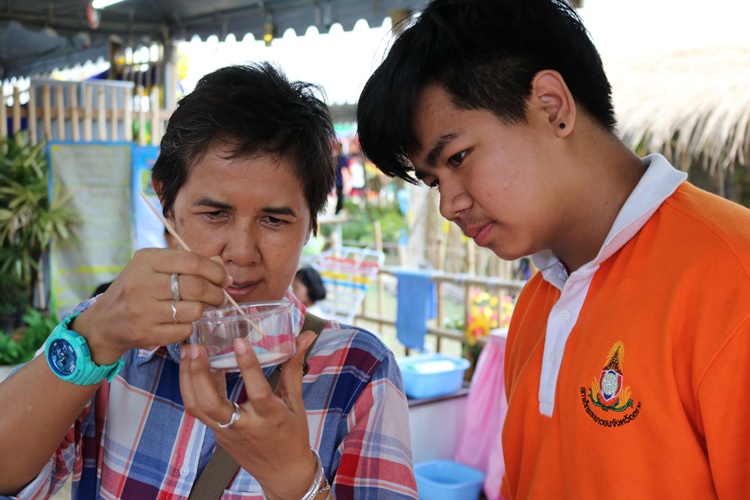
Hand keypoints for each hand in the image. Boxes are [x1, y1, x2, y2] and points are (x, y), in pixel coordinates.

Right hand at [74, 248, 230, 364]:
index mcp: (146, 260)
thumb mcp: (152, 267)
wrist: (104, 322)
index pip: (192, 262)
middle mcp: (142, 283)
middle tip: (220, 297)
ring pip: (194, 310)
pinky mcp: (146, 333)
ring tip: (199, 308)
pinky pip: (185, 330)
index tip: (225, 278)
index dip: (215, 271)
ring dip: (203, 310)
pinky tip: (182, 322)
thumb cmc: (135, 290)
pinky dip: (190, 326)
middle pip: (197, 287)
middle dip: (216, 293)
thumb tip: (221, 267)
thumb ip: (184, 263)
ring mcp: (143, 310)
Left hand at [179, 331, 319, 498]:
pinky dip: (192, 387)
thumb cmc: (292, 436)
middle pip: (212, 403)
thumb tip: (305, 337)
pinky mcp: (217, 433)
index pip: (257, 390)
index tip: (240, 342)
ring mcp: (226, 431)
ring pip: (197, 407)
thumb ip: (294, 367)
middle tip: (196, 347)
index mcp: (269, 416)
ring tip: (188, 352)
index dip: (248, 366)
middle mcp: (244, 426)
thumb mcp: (296, 402)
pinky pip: (198, 410)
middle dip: (199, 373)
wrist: (283, 473)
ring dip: (188, 378)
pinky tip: (194, 368)